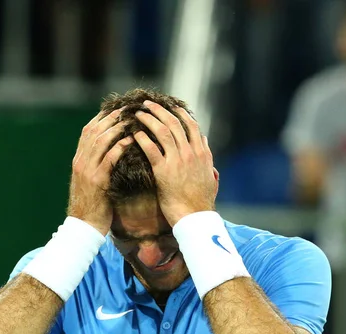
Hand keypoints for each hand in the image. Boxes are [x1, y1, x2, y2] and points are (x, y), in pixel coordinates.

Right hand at [68, 109, 132, 235]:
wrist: (84, 227)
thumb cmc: (92, 206)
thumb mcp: (91, 182)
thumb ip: (96, 166)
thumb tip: (108, 154)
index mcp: (78, 160)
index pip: (88, 131)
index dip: (102, 118)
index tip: (116, 109)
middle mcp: (80, 162)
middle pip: (94, 131)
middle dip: (111, 117)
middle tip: (127, 108)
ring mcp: (87, 171)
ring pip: (100, 141)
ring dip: (116, 128)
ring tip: (131, 119)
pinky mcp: (97, 181)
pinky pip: (109, 159)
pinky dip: (119, 147)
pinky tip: (131, 141)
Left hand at [134, 101, 217, 226]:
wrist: (195, 218)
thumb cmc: (200, 202)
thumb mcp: (210, 176)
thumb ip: (207, 157)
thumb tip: (204, 140)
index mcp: (202, 154)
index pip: (191, 126)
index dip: (180, 113)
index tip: (170, 106)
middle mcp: (191, 154)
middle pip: (175, 123)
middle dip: (161, 111)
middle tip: (149, 104)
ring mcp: (178, 161)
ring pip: (164, 131)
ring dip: (150, 119)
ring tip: (139, 113)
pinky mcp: (164, 171)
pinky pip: (152, 149)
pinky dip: (143, 138)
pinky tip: (135, 133)